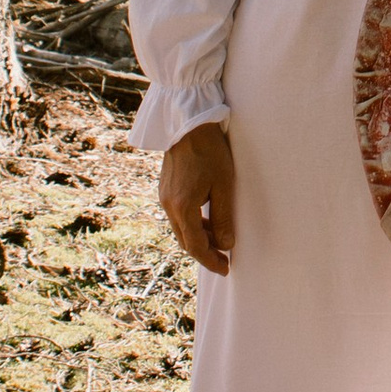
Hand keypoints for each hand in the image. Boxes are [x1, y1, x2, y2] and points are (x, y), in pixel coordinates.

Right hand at [159, 120, 236, 274]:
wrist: (189, 123)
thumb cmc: (210, 151)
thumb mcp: (223, 185)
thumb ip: (223, 217)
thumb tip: (225, 245)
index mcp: (182, 206)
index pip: (195, 246)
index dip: (211, 261)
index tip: (226, 268)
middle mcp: (168, 205)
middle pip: (185, 241)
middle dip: (204, 253)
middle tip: (224, 260)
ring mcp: (164, 196)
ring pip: (180, 229)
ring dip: (198, 239)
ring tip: (218, 241)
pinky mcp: (165, 189)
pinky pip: (177, 216)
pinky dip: (191, 224)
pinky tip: (206, 221)